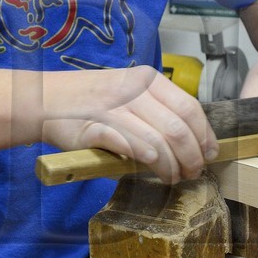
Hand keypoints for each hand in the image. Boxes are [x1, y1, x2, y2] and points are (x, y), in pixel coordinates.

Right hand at [39, 66, 216, 183]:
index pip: (190, 108)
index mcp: (147, 80)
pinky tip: (150, 167)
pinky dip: (145, 159)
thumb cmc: (93, 102)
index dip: (204, 135)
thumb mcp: (130, 94)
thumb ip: (157, 113)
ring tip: (172, 177)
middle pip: (178, 128)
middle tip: (192, 173)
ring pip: (157, 141)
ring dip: (170, 165)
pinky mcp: (94, 128)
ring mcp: (114, 108)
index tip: (210, 154)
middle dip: (191, 157)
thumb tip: (191, 146)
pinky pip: (128, 145)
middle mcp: (134, 91)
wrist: (47, 100)